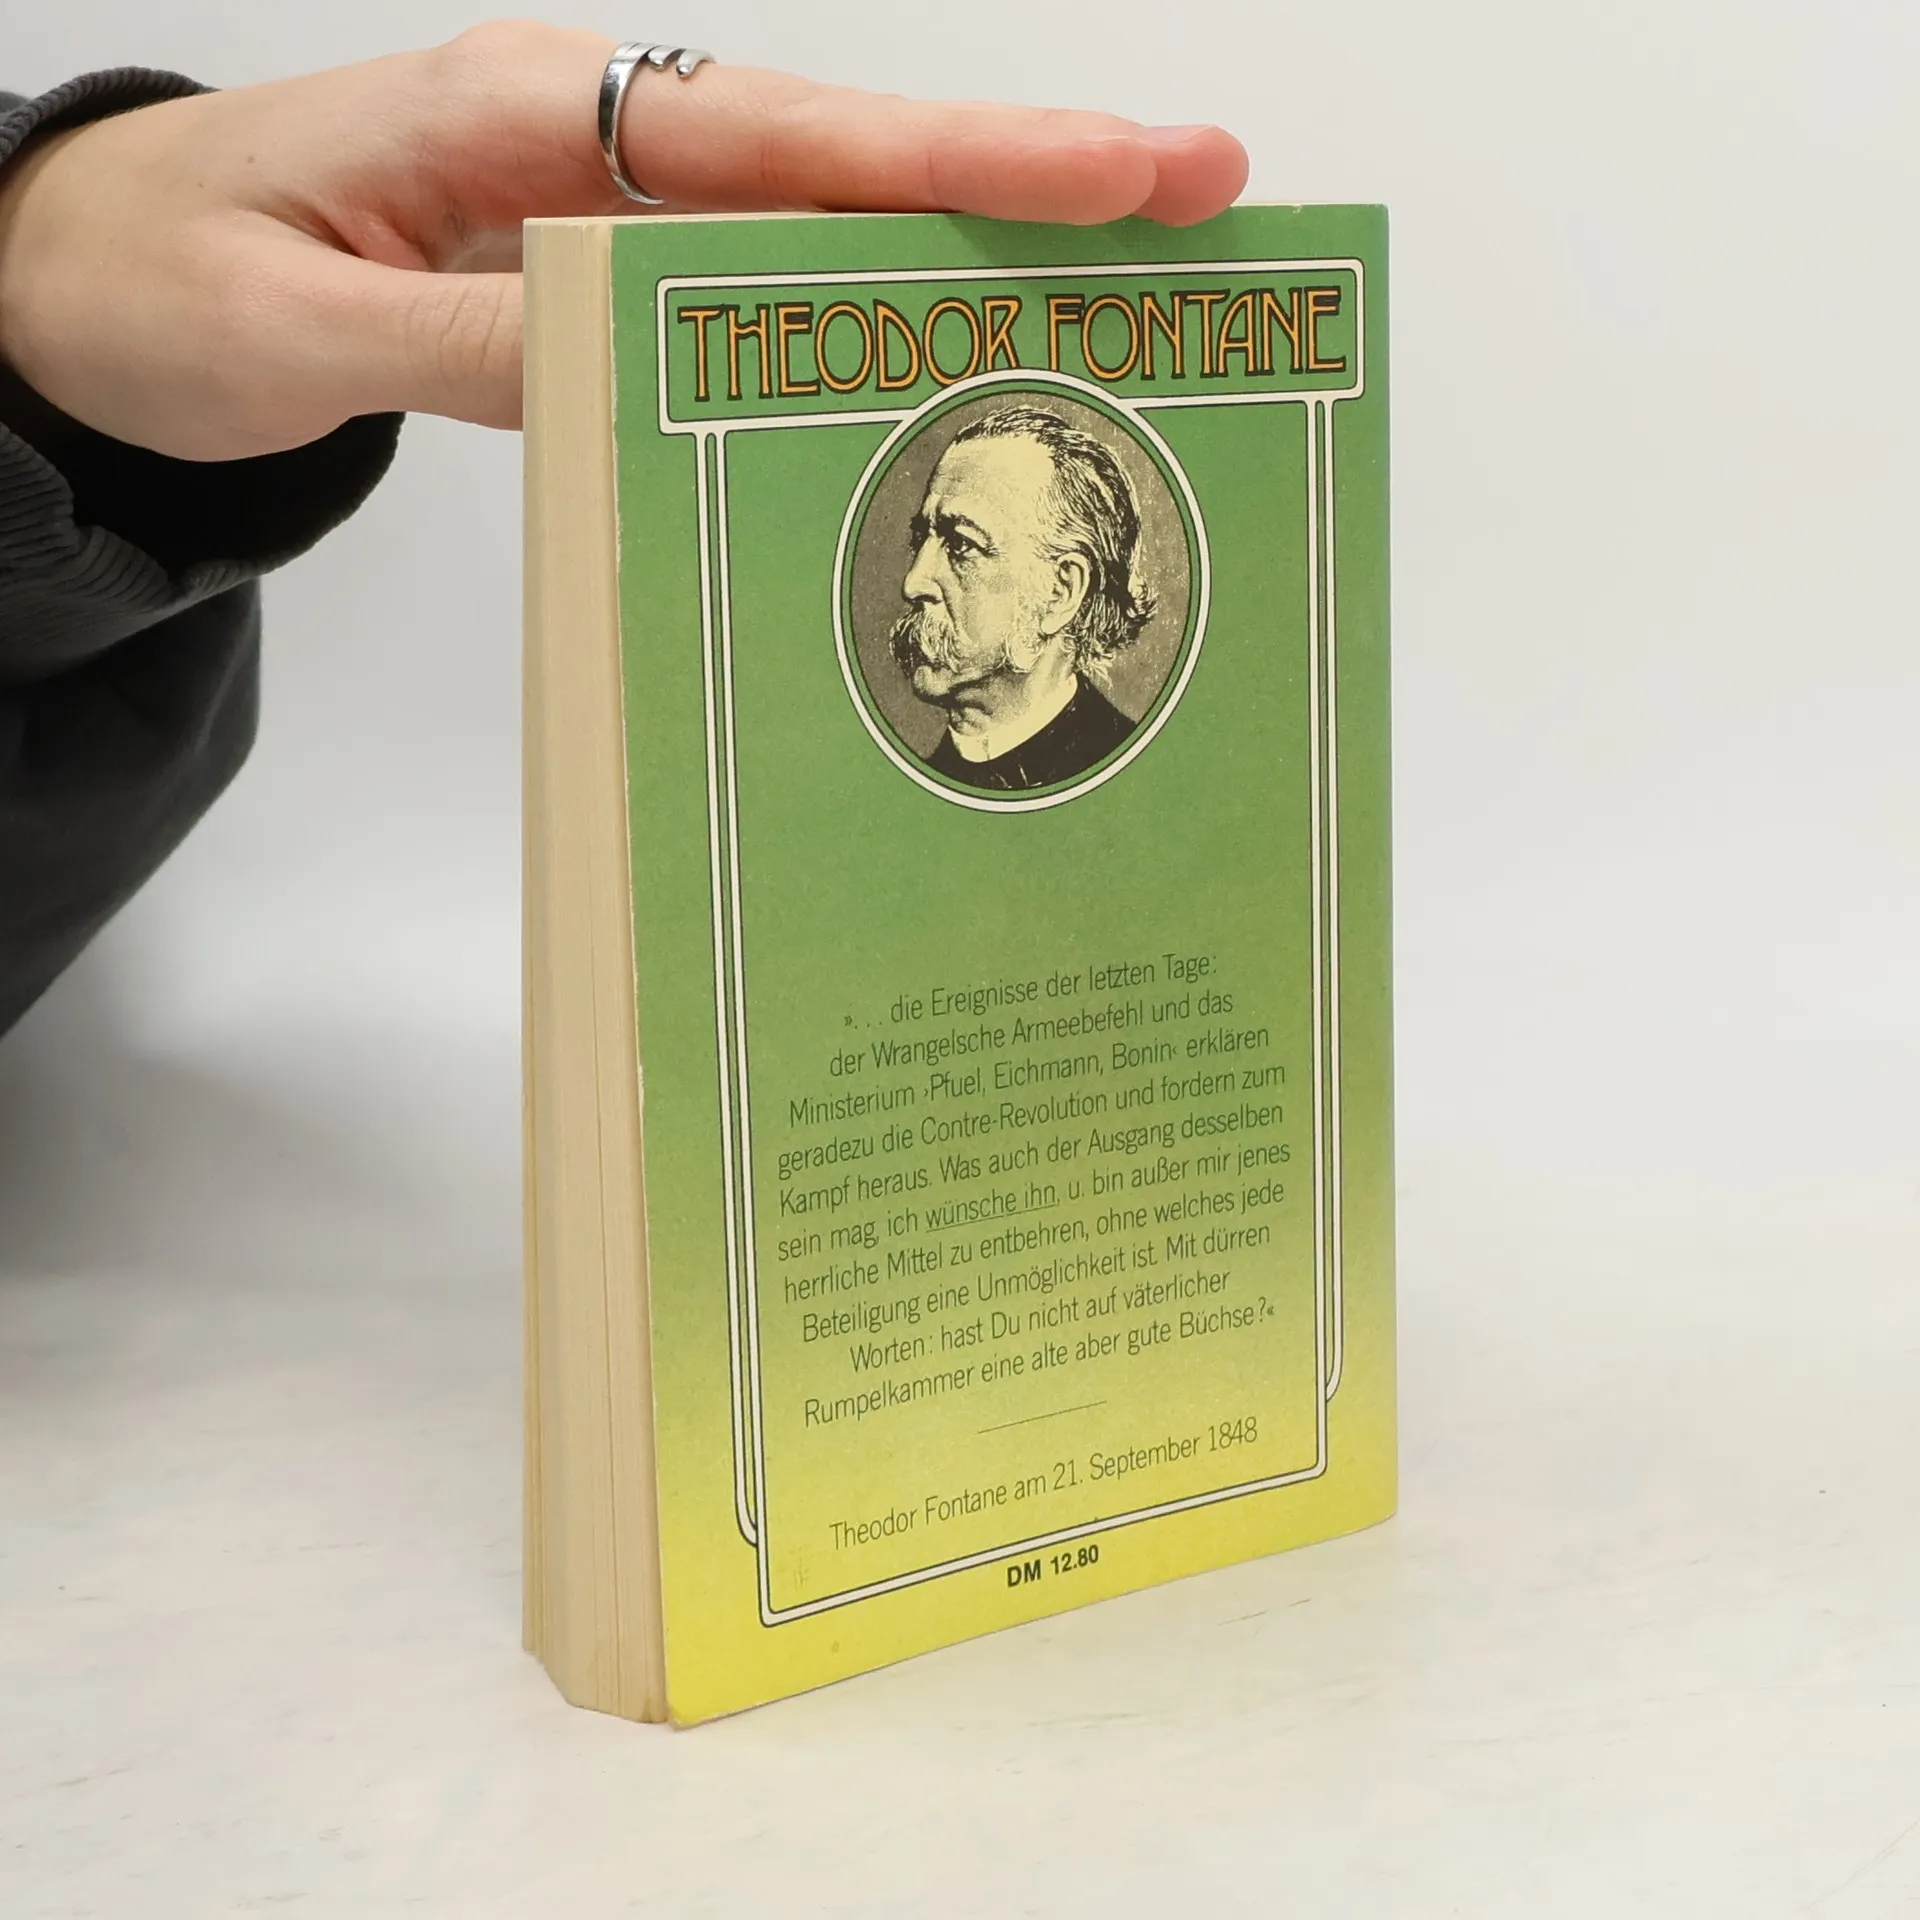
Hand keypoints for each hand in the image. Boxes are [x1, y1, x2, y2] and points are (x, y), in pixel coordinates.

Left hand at [0, 23, 1247, 461]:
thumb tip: (643, 371)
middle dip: (1025, 175)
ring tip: (1123, 278)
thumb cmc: (160, 277)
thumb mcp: (297, 320)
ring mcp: (598, 205)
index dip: (959, 153)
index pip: (781, 139)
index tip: (1119, 166)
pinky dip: (858, 310)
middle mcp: (586, 143)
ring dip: (966, 245)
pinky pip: (749, 287)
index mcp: (524, 118)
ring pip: (818, 219)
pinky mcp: (589, 269)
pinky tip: (939, 342)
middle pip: (843, 156)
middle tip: (1202, 198)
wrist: (80, 280)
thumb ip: (480, 344)